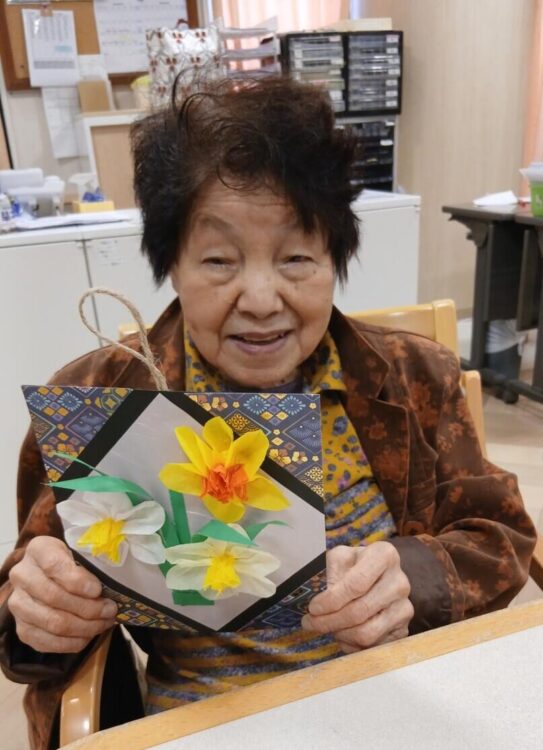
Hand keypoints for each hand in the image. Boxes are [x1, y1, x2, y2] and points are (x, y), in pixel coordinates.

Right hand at [8, 536, 116, 653]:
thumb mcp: (80, 554)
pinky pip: (49, 642)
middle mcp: (22, 576)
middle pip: (54, 597)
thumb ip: (89, 567)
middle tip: (110, 610)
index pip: (53, 565)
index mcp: (38, 550)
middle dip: (88, 607)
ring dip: (85, 627)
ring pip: (53, 622)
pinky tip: (89, 635)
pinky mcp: (23, 629)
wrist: (48, 577)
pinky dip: (73, 642)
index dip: (77, 580)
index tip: (98, 590)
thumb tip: (107, 590)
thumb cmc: (71, 563)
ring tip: (104, 623)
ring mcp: (19, 604)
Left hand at [301, 542, 412, 652]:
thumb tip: (317, 603)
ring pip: (367, 633)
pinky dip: (352, 645)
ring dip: (340, 634)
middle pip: (360, 611)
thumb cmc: (354, 566)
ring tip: (327, 627)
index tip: (313, 608)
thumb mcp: (339, 559)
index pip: (356, 584)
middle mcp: (399, 582)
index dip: (332, 600)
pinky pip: (373, 646)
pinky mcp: (403, 630)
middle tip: (310, 623)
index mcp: (384, 555)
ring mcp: (404, 607)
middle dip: (329, 621)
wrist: (378, 577)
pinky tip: (342, 633)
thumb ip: (328, 575)